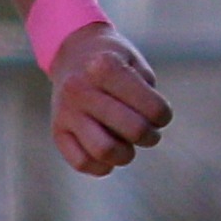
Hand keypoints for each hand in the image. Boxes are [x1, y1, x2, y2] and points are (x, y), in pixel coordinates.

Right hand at [48, 21, 170, 174]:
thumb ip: (147, 94)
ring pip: (105, 151)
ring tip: (128, 146)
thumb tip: (147, 131)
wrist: (72, 54)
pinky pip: (81, 163)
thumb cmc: (113, 62)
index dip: (164, 116)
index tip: (160, 114)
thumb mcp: (135, 63)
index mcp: (105, 67)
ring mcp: (66, 111)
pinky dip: (102, 166)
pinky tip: (109, 156)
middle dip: (150, 137)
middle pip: (133, 130)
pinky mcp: (57, 131)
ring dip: (126, 155)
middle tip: (149, 132)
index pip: (153, 108)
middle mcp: (81, 88)